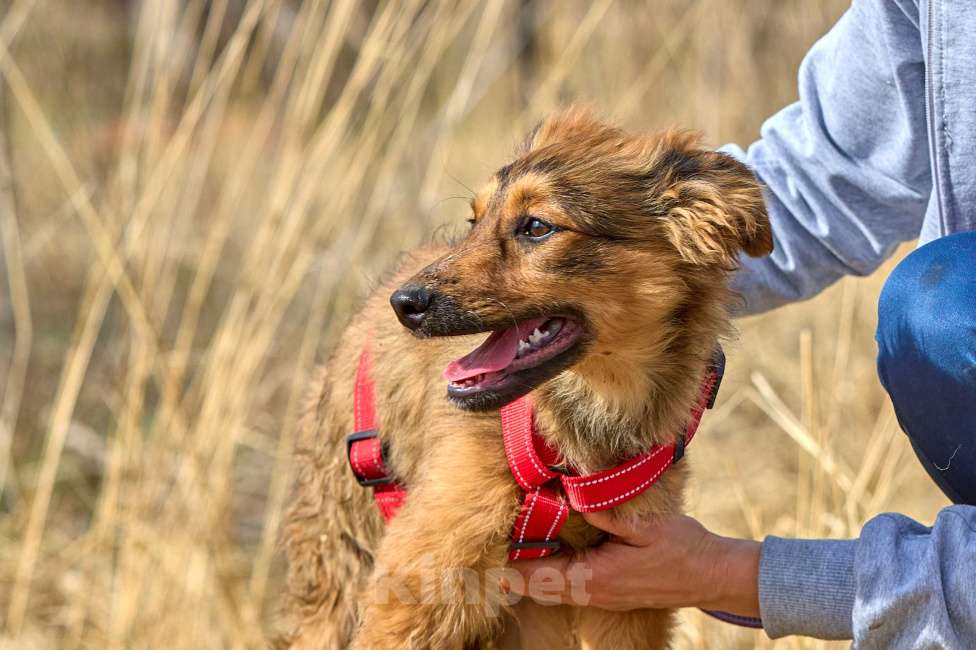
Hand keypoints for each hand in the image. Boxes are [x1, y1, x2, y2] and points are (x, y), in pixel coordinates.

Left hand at [506, 511, 760, 616]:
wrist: (712, 575)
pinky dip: (551, 576)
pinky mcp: (610, 591)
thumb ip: (604, 511)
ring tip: (507, 558)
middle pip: (541, 589)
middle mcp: (594, 591)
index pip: (541, 577)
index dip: (514, 567)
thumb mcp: (644, 525)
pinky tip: (545, 559)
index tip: (491, 554)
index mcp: (596, 578)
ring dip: (532, 576)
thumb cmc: (682, 548)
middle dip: (515, 574)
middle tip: (488, 559)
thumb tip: (569, 492)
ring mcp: (602, 595)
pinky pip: (570, 588)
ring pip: (554, 590)